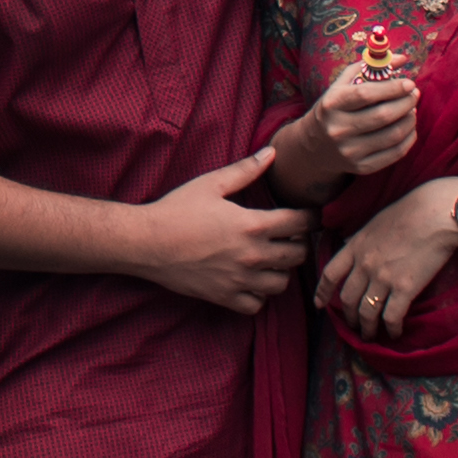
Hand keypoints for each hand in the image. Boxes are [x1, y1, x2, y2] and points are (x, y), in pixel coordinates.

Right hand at [128, 160, 311, 313]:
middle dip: (299, 244)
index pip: (300, 223)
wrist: (146, 243)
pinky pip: (257, 305)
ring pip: (282, 283)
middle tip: (289, 237)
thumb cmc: (176, 210)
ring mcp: (240, 280)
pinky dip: (258, 295)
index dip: (311, 217)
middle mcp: (252, 255)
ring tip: (270, 260)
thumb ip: (245, 170)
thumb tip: (272, 153)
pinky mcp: (225, 298)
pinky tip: (250, 281)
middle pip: (298, 256)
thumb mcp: (210, 184)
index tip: (309, 215)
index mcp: (252, 225)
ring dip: (281, 271)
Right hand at [266, 55, 422, 198]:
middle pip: (383, 116)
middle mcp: (338, 129)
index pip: (366, 94)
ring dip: (410, 120)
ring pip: (392, 135)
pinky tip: (409, 128)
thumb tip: (403, 59)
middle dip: (406, 102)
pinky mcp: (362, 167)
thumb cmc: (334, 108)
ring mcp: (350, 151)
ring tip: (412, 110)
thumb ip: (370, 68)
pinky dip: (409, 138)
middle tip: (414, 94)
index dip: (392, 88)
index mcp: (332, 104)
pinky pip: (395, 154)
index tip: (409, 83)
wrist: (314, 146)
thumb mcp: (342, 85)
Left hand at [319, 176, 457, 335]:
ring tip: (371, 336)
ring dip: (367, 328)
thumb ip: (362, 240)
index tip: (319, 305)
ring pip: (366, 312)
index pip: (330, 273)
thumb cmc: (409, 213)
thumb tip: (354, 247)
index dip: (322, 292)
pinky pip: (391, 316)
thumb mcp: (375, 223)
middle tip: (354, 325)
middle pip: (347, 298)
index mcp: (355, 246)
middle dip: (348, 316)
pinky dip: (391, 329)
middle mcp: (364, 265)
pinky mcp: (405, 289)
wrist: (434, 215)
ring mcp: (383, 278)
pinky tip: (394, 333)